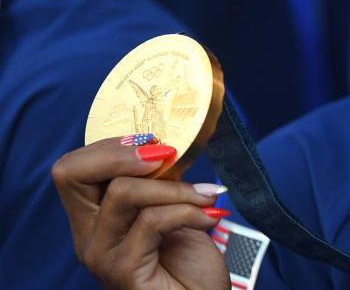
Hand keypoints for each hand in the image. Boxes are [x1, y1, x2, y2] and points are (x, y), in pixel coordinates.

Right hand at [51, 137, 229, 288]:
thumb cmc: (189, 263)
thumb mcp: (172, 209)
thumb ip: (159, 182)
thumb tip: (165, 146)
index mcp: (94, 217)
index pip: (72, 168)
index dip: (109, 147)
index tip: (156, 144)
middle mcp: (87, 235)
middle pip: (73, 174)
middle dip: (123, 154)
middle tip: (167, 155)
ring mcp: (101, 254)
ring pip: (122, 192)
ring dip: (175, 188)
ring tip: (207, 197)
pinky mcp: (122, 270)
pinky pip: (151, 222)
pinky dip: (189, 212)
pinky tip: (210, 218)